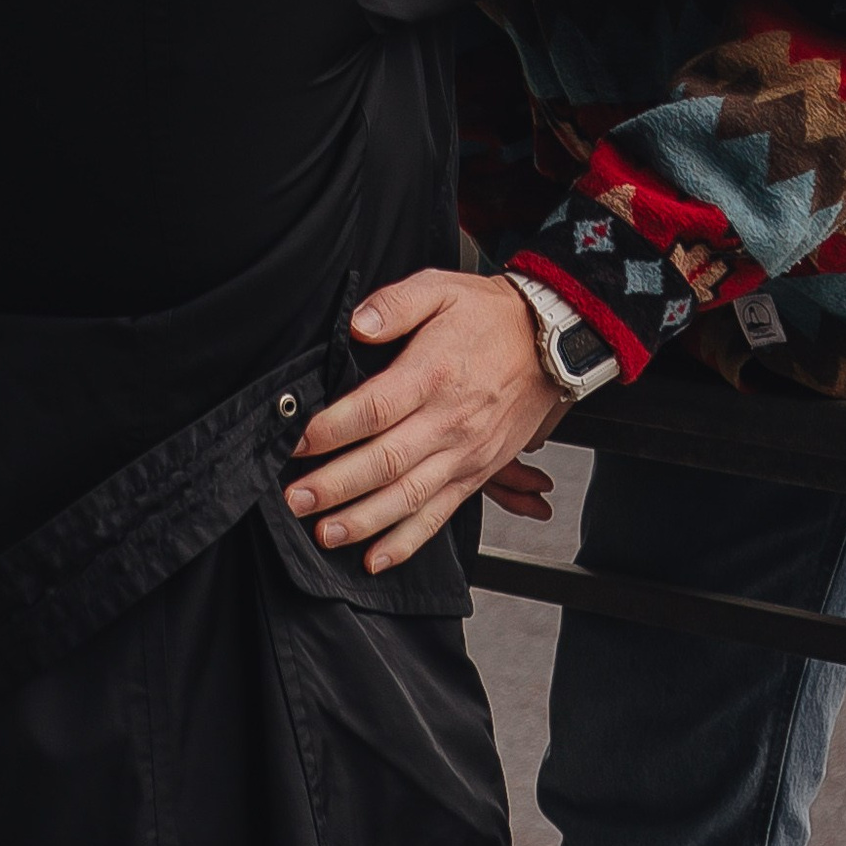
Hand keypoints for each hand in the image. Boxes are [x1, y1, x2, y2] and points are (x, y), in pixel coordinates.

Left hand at [282, 271, 563, 571]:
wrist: (549, 343)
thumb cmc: (489, 316)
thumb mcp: (441, 287)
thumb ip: (395, 304)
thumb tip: (358, 323)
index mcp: (433, 374)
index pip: (373, 409)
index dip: (331, 429)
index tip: (298, 440)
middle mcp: (448, 421)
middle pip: (385, 462)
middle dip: (335, 485)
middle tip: (296, 498)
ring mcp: (464, 454)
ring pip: (408, 498)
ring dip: (363, 521)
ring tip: (324, 533)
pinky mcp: (476, 474)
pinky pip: (439, 514)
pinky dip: (406, 542)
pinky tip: (375, 558)